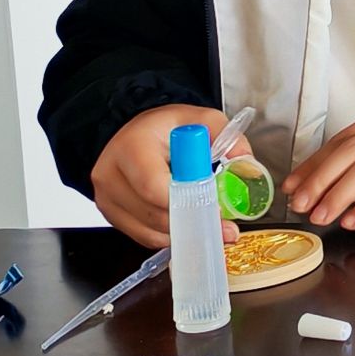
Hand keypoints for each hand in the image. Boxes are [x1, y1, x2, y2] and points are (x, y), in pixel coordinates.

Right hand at [93, 104, 246, 248]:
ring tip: (210, 225)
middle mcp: (111, 175)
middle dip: (192, 221)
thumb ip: (227, 138)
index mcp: (132, 147)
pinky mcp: (111, 214)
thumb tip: (247, 165)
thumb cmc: (165, 127)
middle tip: (223, 226)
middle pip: (154, 214)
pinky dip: (169, 235)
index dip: (188, 202)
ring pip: (149, 231)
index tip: (217, 208)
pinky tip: (188, 225)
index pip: (155, 187)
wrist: (133, 133)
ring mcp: (107, 198)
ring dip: (183, 232)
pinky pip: (143, 236)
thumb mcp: (200, 119)